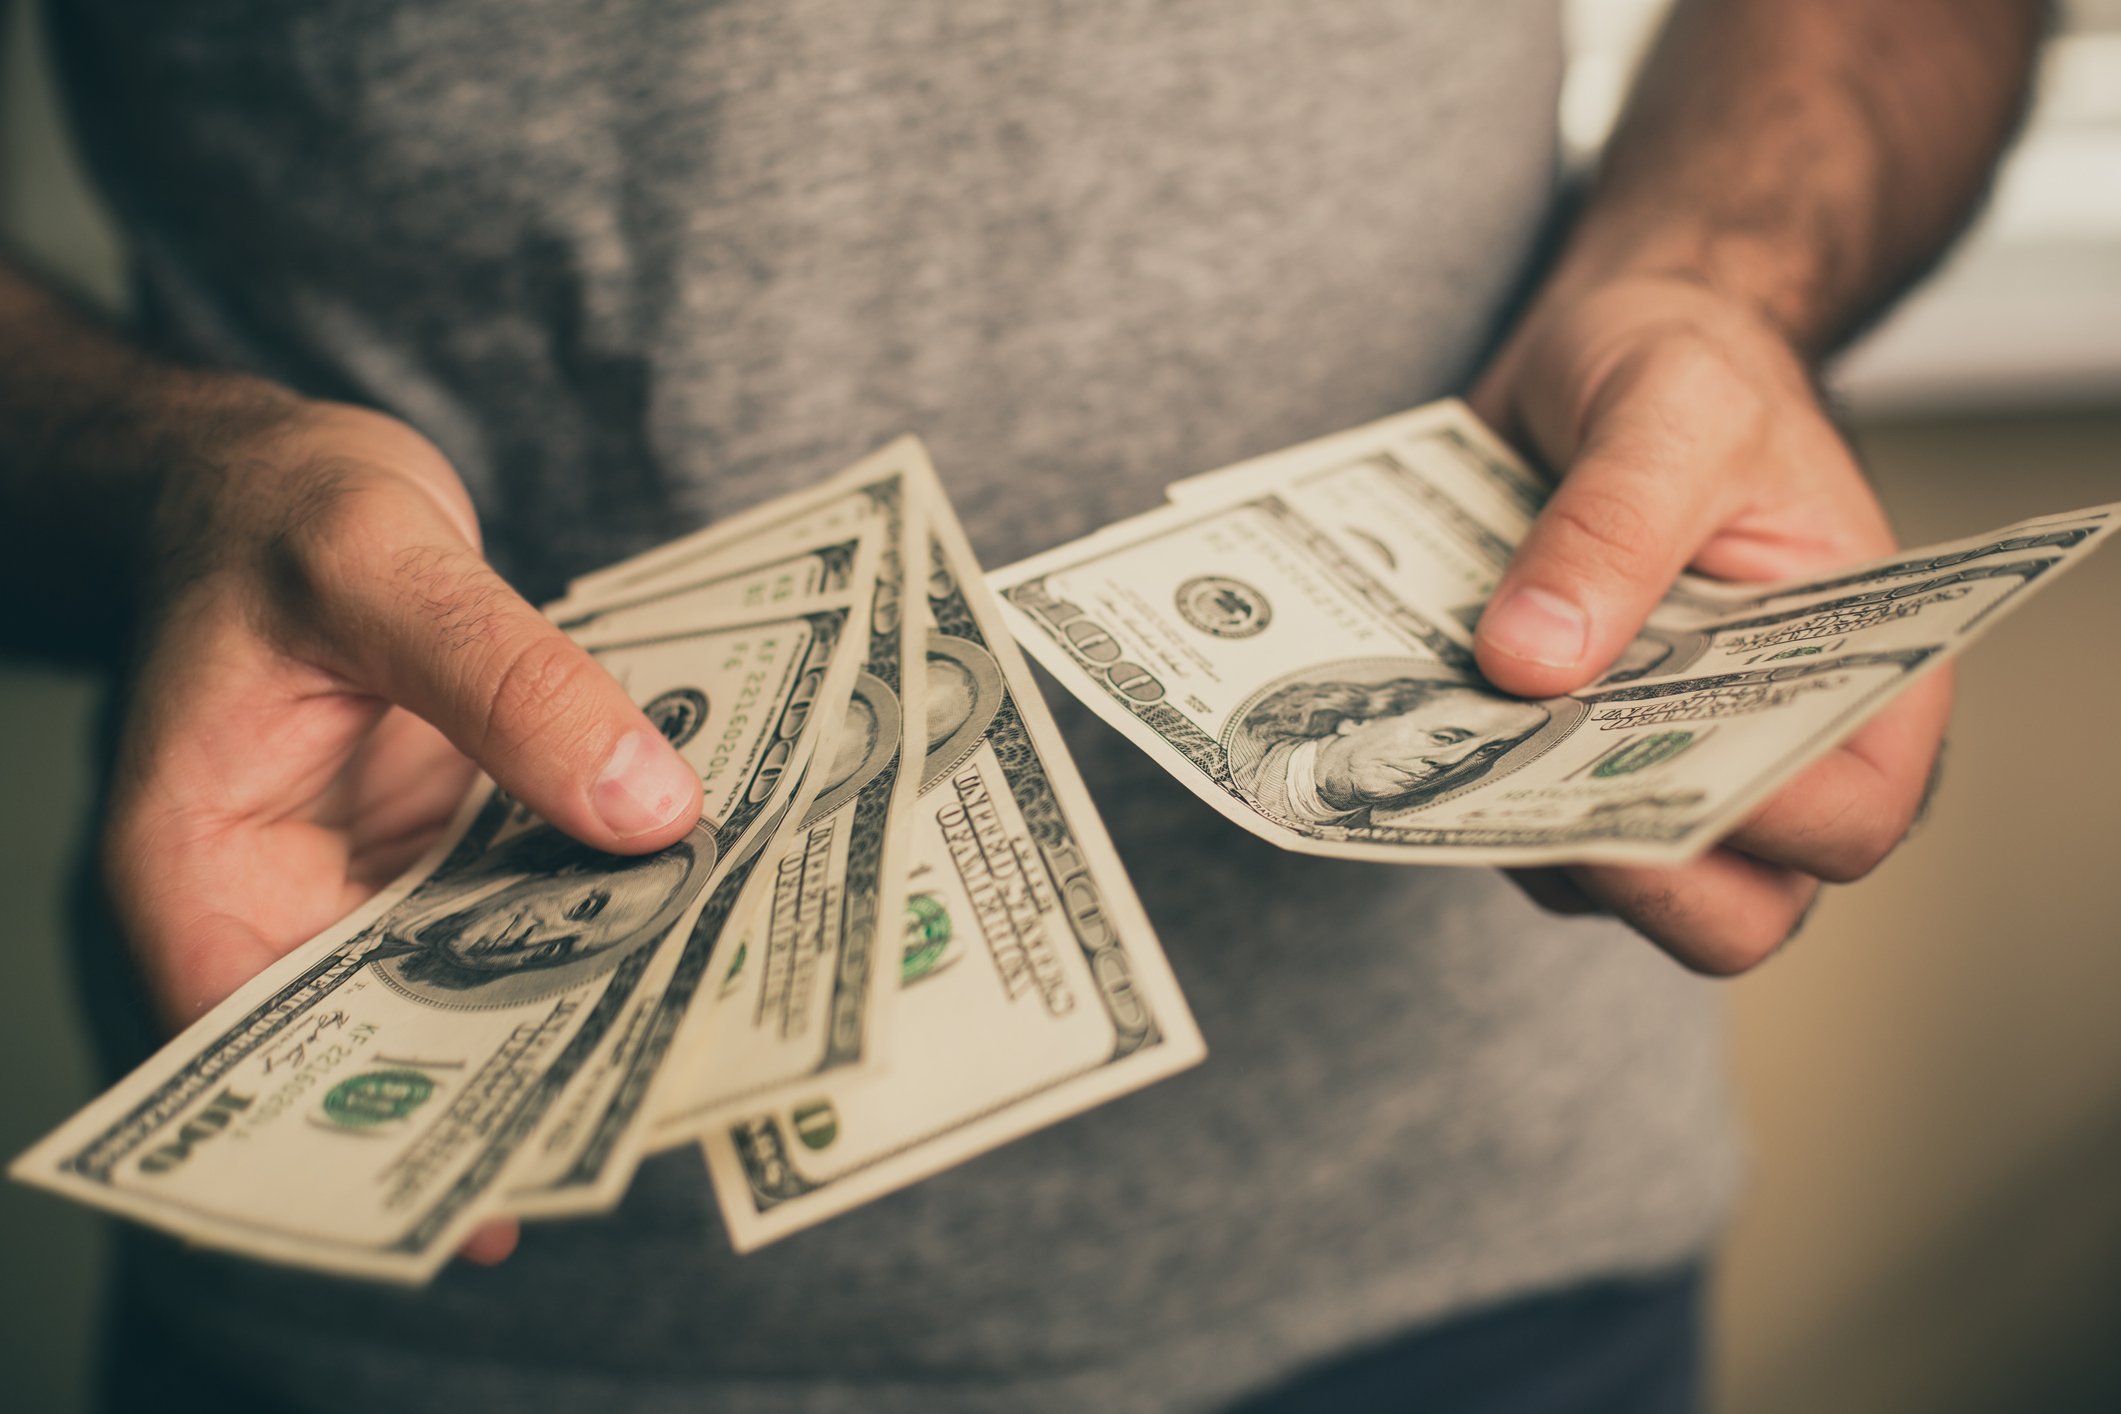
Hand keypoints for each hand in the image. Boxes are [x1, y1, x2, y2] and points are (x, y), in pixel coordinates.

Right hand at [102, 396, 702, 1262]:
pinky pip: (523, 904)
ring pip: (475, 977)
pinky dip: (599, 912)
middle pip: (389, 1031)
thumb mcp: (383, 562)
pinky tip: (699, 923)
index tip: (508, 1173)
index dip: (382, 1118)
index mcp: (197, 864)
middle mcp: (277, 901)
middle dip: (513, 1073)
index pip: (261, 1043)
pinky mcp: (438, 847)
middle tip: (655, 1109)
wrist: (283, 471)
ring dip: (579, 997)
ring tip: (705, 1034)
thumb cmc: (280, 509)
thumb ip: (507, 678)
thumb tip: (650, 808)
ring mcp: (365, 882)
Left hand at [1468, 275, 1950, 974]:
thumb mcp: (1669, 408)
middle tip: (1511, 768)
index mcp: (1862, 677)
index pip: (1843, 819)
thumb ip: (1614, 529)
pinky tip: (1401, 700)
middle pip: (1721, 906)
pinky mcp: (1547, 756)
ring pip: (1589, 876)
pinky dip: (1450, 777)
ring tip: (1432, 723)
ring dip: (1507, 817)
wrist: (1603, 344)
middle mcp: (1764, 748)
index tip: (1641, 759)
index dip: (1757, 822)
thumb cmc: (1688, 366)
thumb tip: (1531, 662)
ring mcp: (1646, 765)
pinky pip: (1499, 817)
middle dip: (1616, 860)